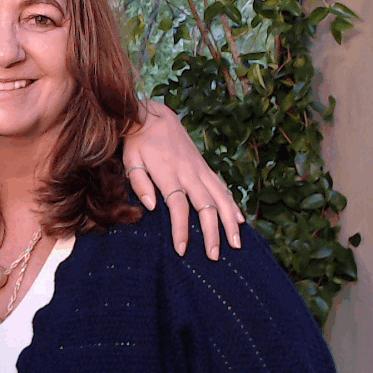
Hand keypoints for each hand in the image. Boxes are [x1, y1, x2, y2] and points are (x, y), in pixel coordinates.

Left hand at [123, 100, 243, 259]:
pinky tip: (241, 220)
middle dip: (211, 233)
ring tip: (236, 244)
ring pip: (221, 198)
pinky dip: (233, 204)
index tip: (181, 250)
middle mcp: (189, 173)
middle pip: (205, 207)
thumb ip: (139, 182)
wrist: (153, 116)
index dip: (181, 230)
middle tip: (214, 256)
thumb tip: (152, 206)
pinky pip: (222, 187)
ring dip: (230, 222)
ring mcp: (200, 170)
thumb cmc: (137, 142)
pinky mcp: (204, 167)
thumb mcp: (130, 160)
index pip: (178, 207)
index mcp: (168, 174)